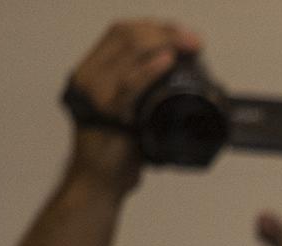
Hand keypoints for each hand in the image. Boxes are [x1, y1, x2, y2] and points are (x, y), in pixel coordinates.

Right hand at [63, 20, 201, 192]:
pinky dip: (149, 70)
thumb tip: (180, 75)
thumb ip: (144, 92)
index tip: (183, 33)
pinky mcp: (106, 114)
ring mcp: (94, 93)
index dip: (153, 26)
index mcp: (91, 71)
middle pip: (125, 35)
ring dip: (164, 43)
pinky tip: (167, 61)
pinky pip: (129, 85)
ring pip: (127, 51)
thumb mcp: (131, 112)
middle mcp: (88, 77)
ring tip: (189, 45)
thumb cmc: (118, 151)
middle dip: (164, 31)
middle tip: (194, 40)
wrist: (100, 183)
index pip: (119, 32)